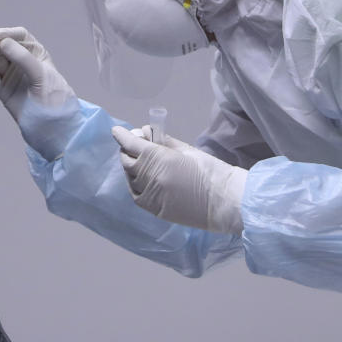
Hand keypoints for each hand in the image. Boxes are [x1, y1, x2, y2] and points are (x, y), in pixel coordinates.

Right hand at [0, 27, 77, 158]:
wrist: (53, 128)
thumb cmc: (54, 99)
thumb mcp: (42, 75)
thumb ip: (23, 58)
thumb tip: (3, 42)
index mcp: (37, 54)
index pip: (21, 36)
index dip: (8, 33)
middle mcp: (23, 62)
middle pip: (4, 46)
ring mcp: (12, 76)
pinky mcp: (4, 90)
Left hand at [111, 126, 245, 233]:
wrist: (224, 202)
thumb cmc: (210, 170)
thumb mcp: (186, 149)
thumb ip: (163, 141)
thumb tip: (146, 132)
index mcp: (159, 160)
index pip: (132, 145)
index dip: (123, 136)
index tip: (117, 131)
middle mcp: (150, 178)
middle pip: (128, 161)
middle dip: (128, 150)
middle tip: (137, 144)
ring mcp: (151, 196)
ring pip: (131, 178)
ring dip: (132, 167)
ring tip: (143, 160)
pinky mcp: (154, 210)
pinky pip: (137, 194)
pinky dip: (137, 183)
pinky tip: (145, 178)